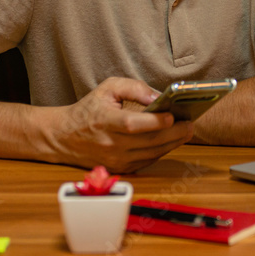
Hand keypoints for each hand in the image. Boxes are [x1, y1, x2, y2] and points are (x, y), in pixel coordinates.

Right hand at [40, 77, 194, 172]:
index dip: (155, 122)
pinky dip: (162, 151)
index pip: (133, 125)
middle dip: (174, 133)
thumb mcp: (108, 88)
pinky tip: (172, 140)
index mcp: (105, 122)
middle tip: (190, 124)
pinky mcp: (120, 169)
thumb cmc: (89, 109)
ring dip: (172, 143)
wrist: (64, 137)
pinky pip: (147, 161)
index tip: (173, 115)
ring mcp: (116, 160)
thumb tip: (158, 96)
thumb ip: (134, 87)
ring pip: (152, 154)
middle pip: (149, 142)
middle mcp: (111, 145)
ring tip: (187, 131)